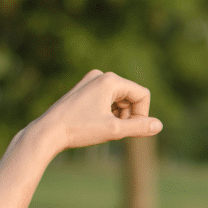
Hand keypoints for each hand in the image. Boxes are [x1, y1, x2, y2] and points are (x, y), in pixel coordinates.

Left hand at [35, 70, 162, 150]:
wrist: (47, 132)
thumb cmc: (80, 129)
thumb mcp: (114, 130)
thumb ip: (139, 127)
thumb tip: (159, 125)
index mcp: (110, 80)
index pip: (143, 95)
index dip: (142, 115)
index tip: (130, 130)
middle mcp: (101, 75)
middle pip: (132, 95)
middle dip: (130, 114)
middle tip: (117, 131)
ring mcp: (90, 81)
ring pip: (120, 98)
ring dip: (120, 115)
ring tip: (106, 128)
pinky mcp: (83, 89)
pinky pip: (107, 99)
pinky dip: (109, 112)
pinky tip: (97, 124)